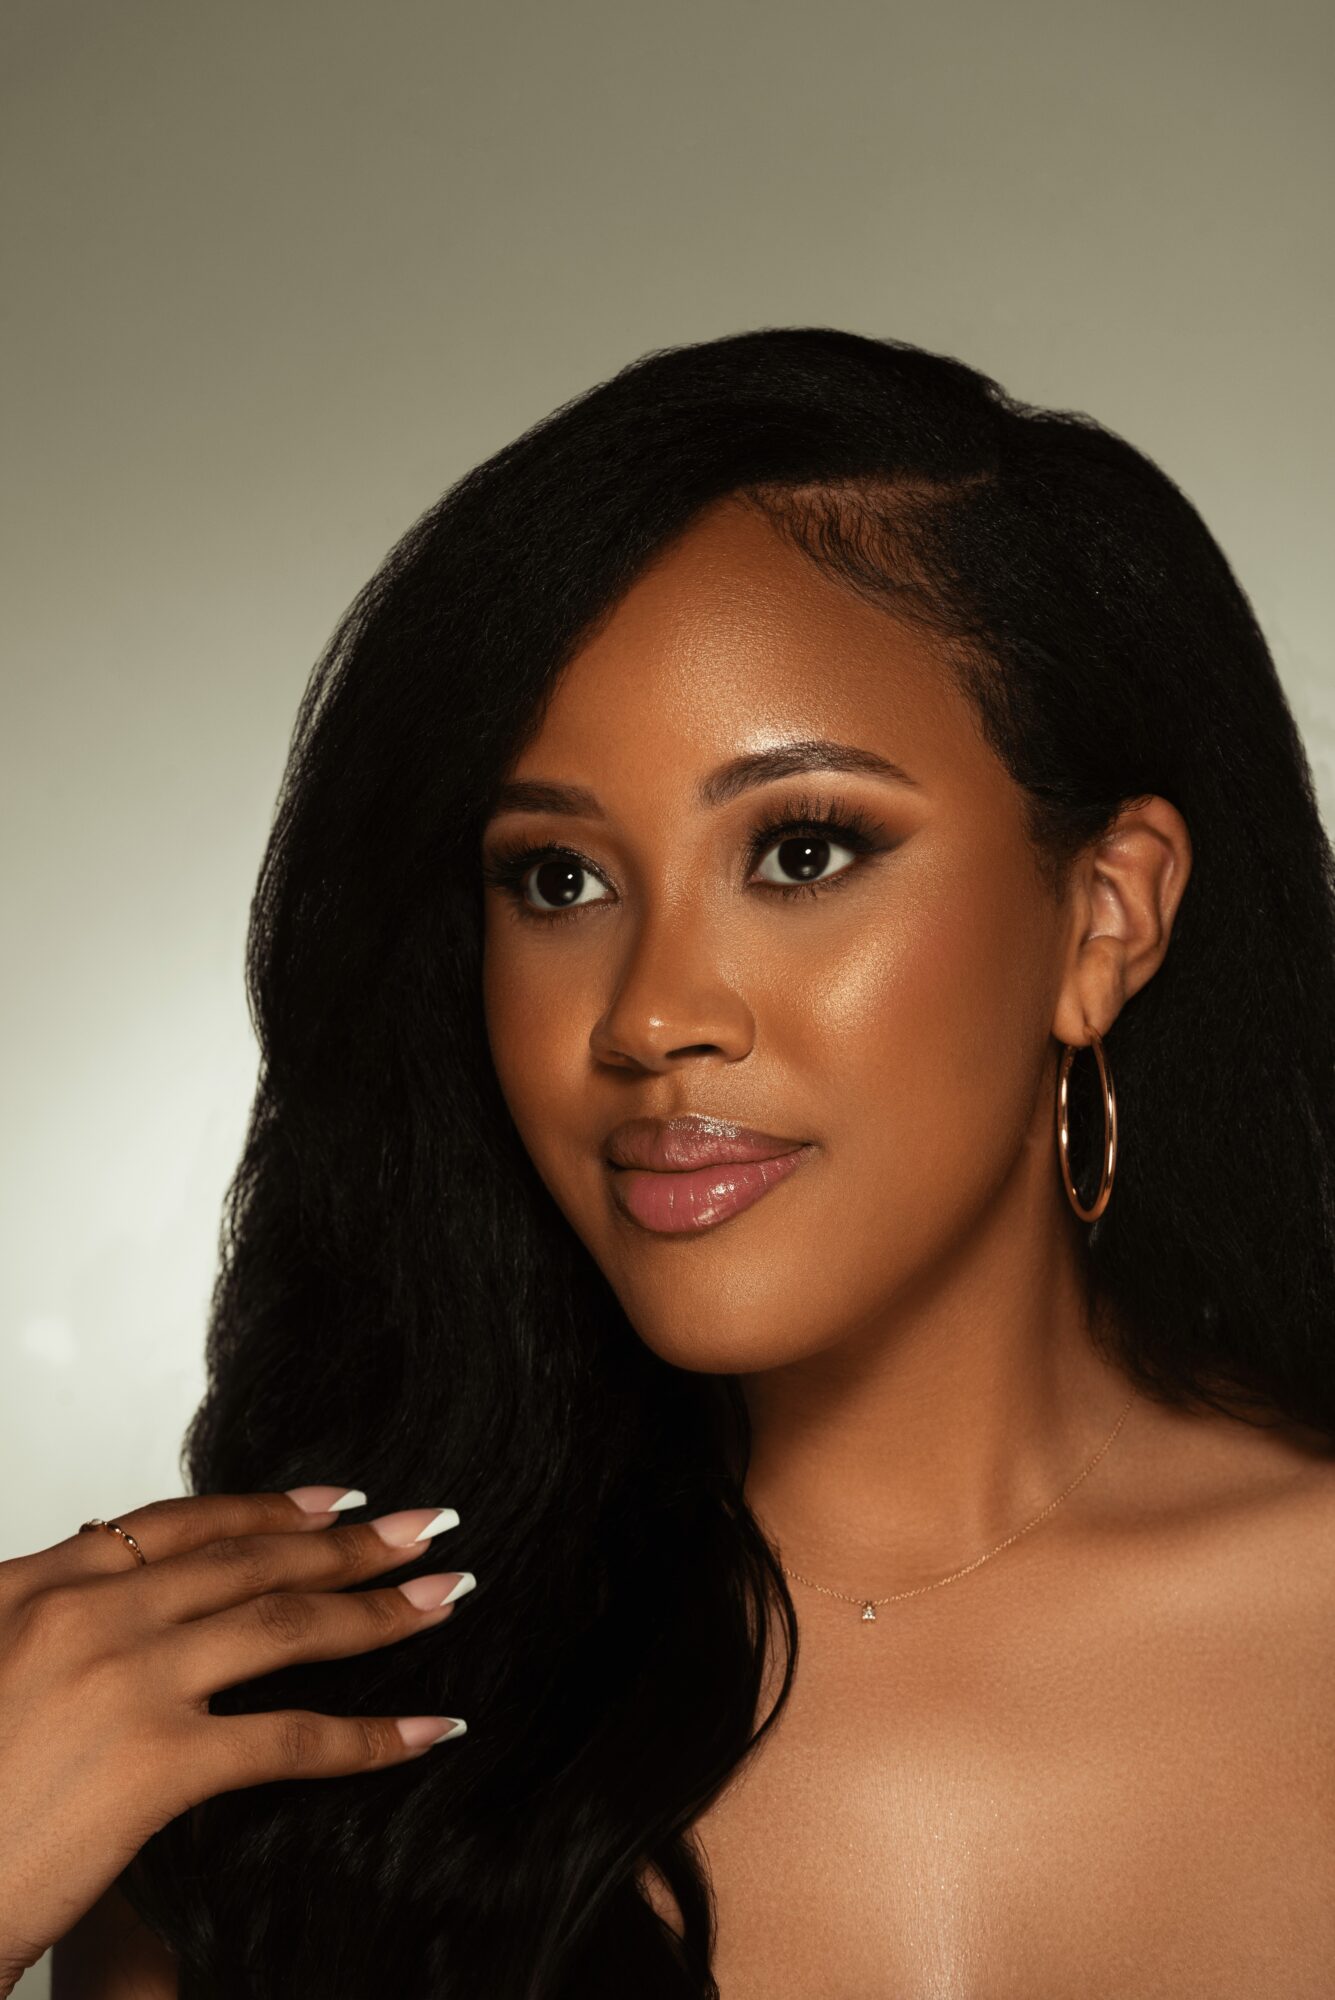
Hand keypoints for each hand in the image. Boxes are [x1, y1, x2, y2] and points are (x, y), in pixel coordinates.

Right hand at [0, 1486, 471, 1987]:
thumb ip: (59, 1633)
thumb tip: (140, 1621)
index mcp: (35, 1587)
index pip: (173, 1526)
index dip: (268, 1510)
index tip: (336, 1499)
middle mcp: (83, 1616)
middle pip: (246, 1562)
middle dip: (348, 1543)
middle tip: (422, 1527)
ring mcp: (124, 1682)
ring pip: (282, 1626)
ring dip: (378, 1609)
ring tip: (445, 1595)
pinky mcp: (155, 1763)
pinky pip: (289, 1738)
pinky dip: (370, 1737)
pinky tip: (427, 1730)